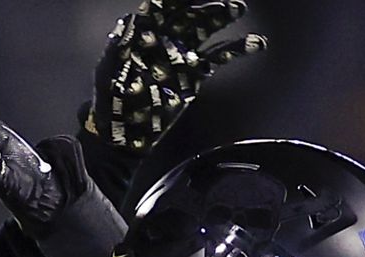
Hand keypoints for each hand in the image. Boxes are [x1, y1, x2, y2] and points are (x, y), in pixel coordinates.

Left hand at [87, 0, 266, 151]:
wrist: (122, 136)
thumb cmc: (108, 102)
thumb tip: (131, 20)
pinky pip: (219, 57)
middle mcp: (164, 40)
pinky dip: (238, 49)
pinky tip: (257, 42)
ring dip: (221, 15)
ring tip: (238, 7)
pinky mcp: (195, 77)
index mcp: (142, 32)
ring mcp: (182, 57)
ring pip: (205, 29)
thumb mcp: (107, 72)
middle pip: (188, 13)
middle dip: (205, 2)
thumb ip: (118, 46)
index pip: (163, 5)